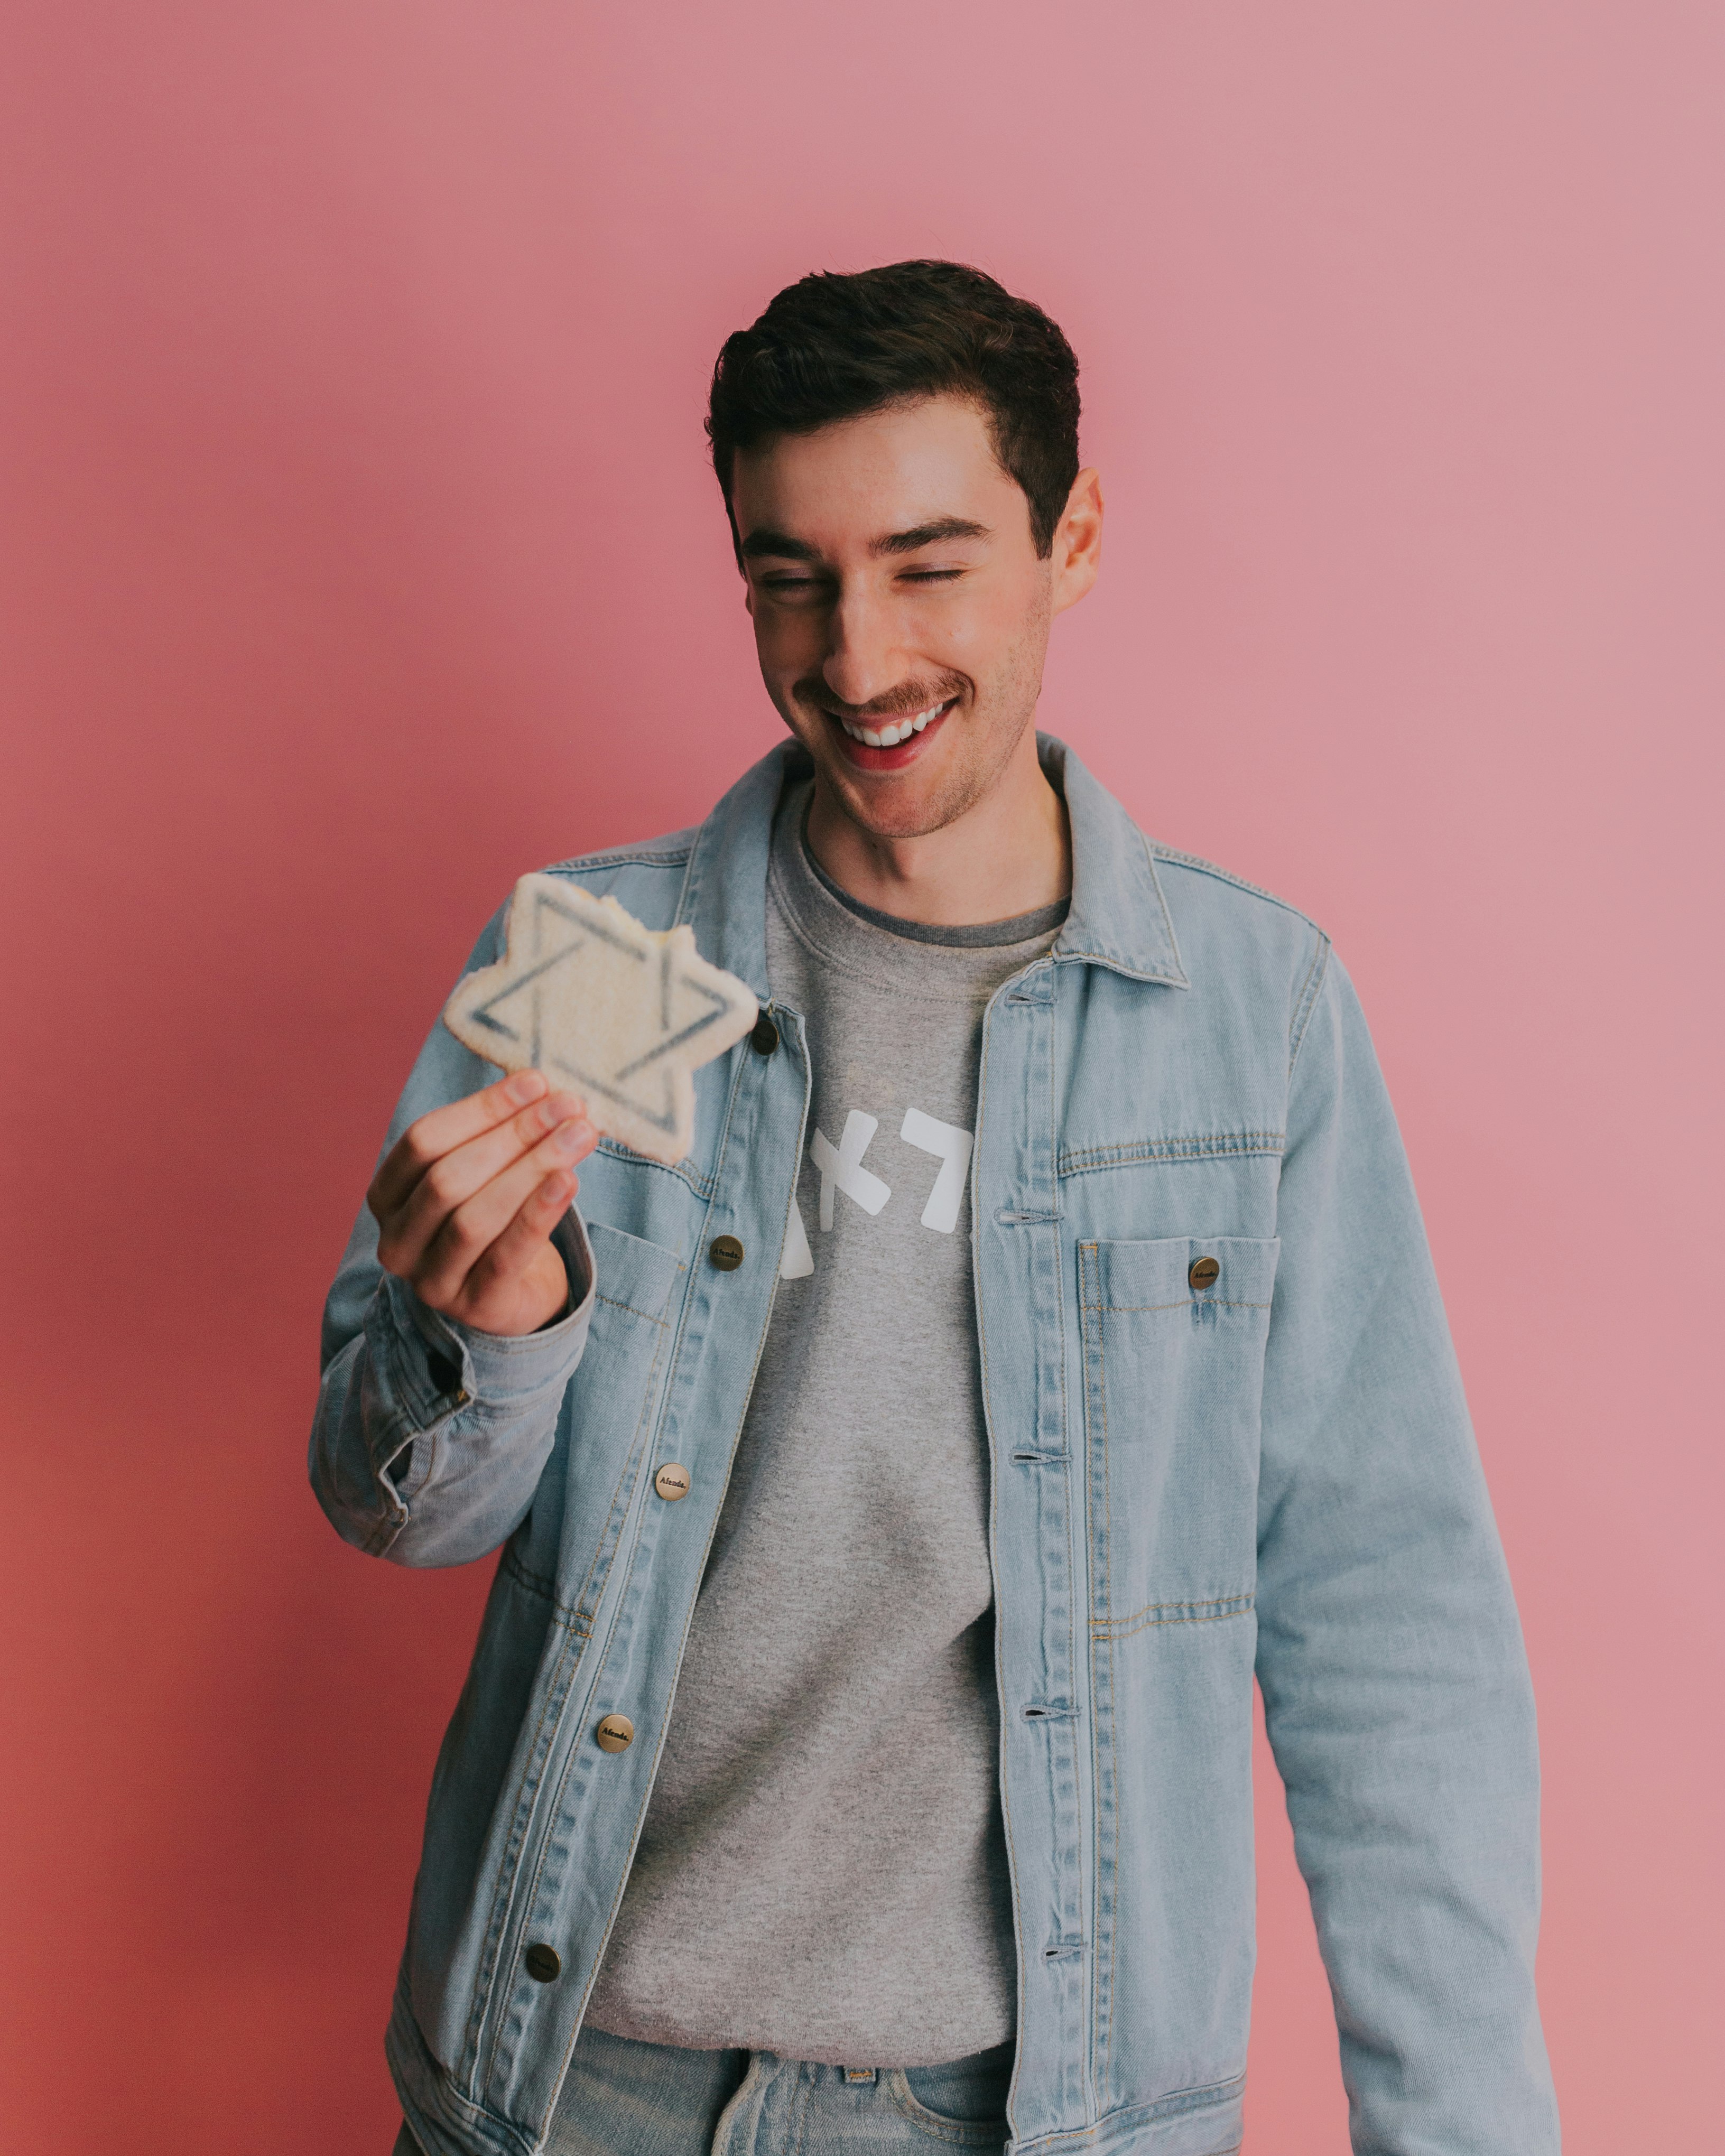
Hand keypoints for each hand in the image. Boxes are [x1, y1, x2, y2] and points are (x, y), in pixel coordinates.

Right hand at [368, 1071, 598, 1336]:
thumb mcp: (483, 1173)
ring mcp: (431, 1281)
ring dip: (532, 1169)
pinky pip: (505, 1257)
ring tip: (579, 1135)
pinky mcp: (475, 1307)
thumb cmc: (495, 1217)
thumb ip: (497, 1134)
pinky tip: (569, 1181)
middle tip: (567, 1106)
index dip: (481, 1109)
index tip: (536, 1082)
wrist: (515, 1295)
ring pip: (474, 1218)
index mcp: (387, 1196)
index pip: (423, 1141)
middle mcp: (397, 1241)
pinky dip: (538, 1214)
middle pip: (448, 1178)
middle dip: (513, 1135)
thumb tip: (542, 1088)